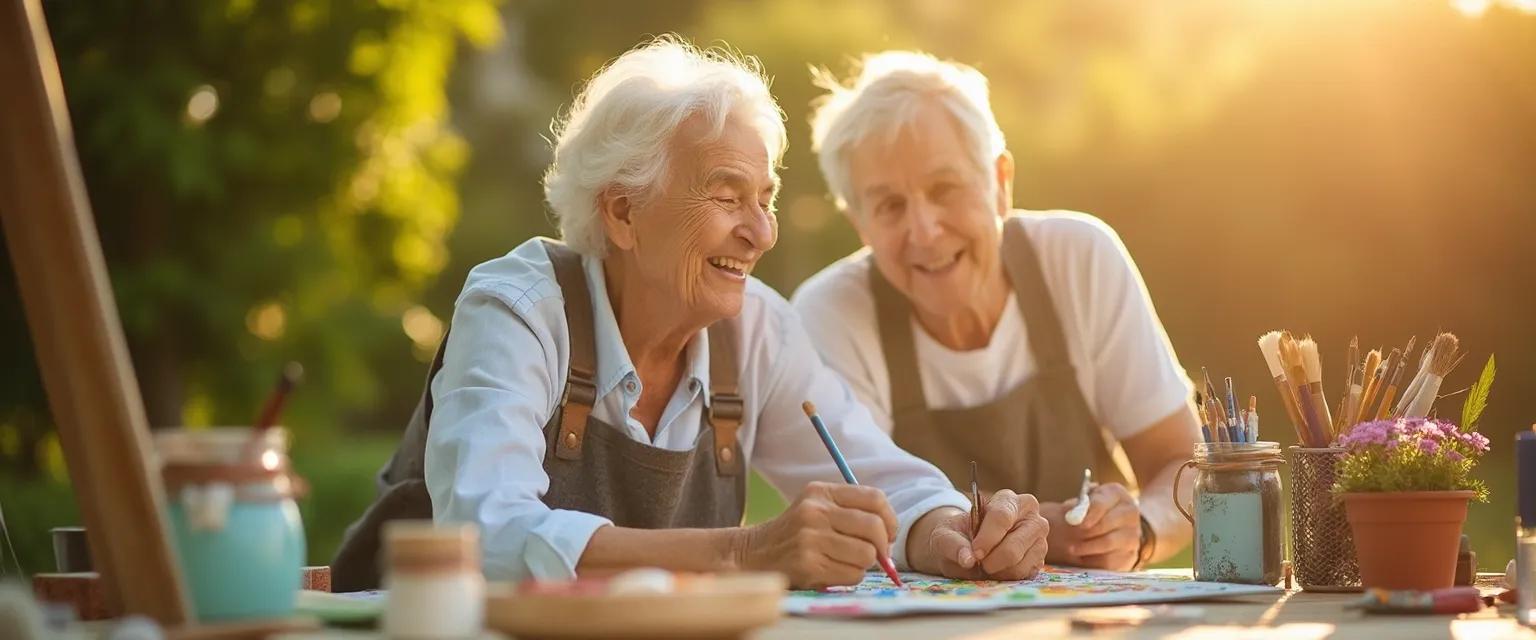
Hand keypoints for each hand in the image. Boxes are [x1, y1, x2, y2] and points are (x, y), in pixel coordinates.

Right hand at [738, 481, 896, 588]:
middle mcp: (815, 511)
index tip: (888, 533)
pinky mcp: (808, 564)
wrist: (753, 553)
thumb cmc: (794, 534)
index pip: (874, 498)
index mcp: (821, 491)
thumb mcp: (816, 508)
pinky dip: (850, 577)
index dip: (890, 519)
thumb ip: (850, 512)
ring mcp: (810, 538)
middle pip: (874, 527)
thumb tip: (890, 534)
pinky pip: (852, 574)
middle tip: (878, 555)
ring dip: (864, 564)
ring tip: (847, 562)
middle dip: (883, 545)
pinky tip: (833, 572)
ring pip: (867, 554)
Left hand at [924, 490, 1048, 579]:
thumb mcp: (945, 535)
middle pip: (1015, 544)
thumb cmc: (959, 536)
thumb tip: (967, 559)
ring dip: (997, 570)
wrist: (968, 548)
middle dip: (992, 559)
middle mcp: (1031, 517)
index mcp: (1008, 500)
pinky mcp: (1039, 560)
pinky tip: (997, 569)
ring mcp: (1039, 540)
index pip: (1002, 516)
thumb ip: (952, 544)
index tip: (975, 552)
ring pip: (1019, 563)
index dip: (988, 538)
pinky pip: (1023, 575)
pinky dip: (1005, 577)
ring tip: (986, 564)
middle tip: (979, 562)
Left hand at [1043, 482, 1141, 570]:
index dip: (1087, 513)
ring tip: (1073, 549)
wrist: (1103, 528)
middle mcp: (1130, 512)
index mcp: (1117, 494)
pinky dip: (1095, 561)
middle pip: (1107, 523)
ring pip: (1109, 543)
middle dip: (1086, 532)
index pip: (1101, 502)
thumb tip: (1072, 513)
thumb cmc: (1088, 512)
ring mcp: (1133, 534)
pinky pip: (1112, 560)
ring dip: (1087, 547)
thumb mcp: (1081, 504)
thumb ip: (1076, 507)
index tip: (1075, 521)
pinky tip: (1084, 558)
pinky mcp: (1130, 554)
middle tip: (1070, 538)